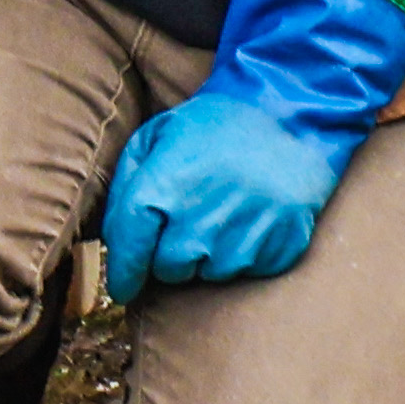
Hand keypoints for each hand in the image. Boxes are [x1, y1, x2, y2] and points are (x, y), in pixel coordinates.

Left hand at [95, 0, 404, 296]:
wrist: (290, 116)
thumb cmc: (217, 124)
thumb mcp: (158, 134)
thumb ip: (128, 182)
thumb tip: (114, 235)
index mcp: (164, 187)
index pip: (130, 251)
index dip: (123, 274)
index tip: (123, 287)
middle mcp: (200, 222)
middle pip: (168, 271)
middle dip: (167, 255)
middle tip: (184, 223)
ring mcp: (243, 240)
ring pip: (207, 273)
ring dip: (206, 254)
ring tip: (222, 211)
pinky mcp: (278, 251)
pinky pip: (246, 271)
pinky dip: (243, 252)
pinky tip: (248, 217)